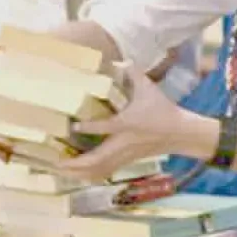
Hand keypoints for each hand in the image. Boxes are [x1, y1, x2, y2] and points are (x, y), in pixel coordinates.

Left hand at [57, 64, 194, 183]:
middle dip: (75, 164)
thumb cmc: (163, 110)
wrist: (181, 133)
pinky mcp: (127, 161)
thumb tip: (123, 59)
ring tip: (60, 172)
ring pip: (99, 169)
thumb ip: (134, 73)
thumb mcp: (149, 88)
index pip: (105, 126)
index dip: (88, 126)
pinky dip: (90, 175)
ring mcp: (125, 155)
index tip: (73, 126)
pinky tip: (78, 176)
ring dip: (79, 173)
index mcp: (127, 123)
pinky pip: (105, 172)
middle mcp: (123, 143)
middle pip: (96, 159)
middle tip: (55, 164)